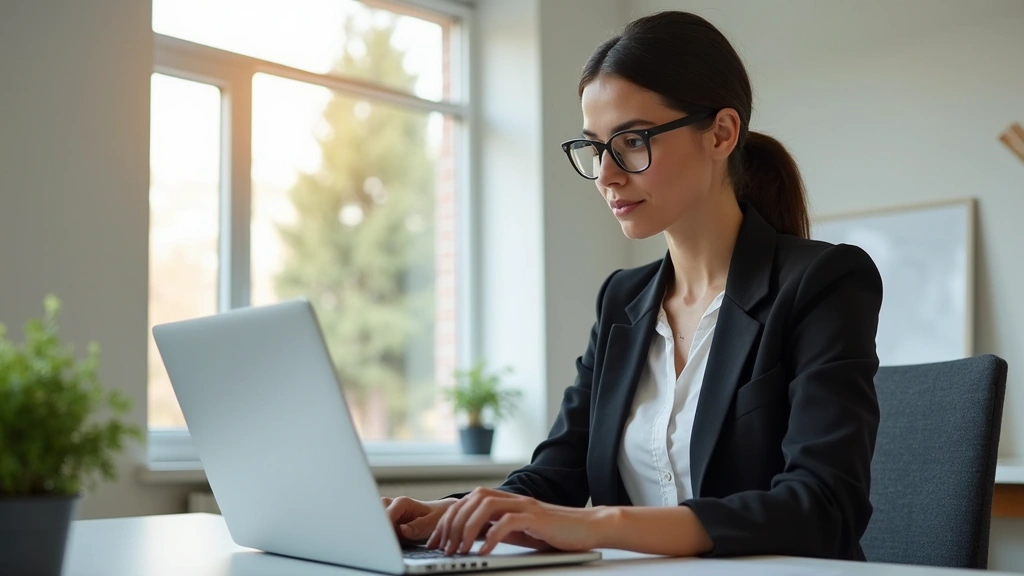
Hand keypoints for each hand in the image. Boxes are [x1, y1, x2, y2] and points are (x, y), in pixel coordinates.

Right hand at [382, 496, 457, 542]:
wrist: (439, 515)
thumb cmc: (438, 517)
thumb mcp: (432, 523)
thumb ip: (418, 527)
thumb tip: (402, 530)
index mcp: (402, 503)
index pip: (385, 516)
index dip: (386, 529)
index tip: (390, 540)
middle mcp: (391, 505)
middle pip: (375, 517)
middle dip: (381, 530)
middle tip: (394, 540)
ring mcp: (387, 513)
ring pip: (374, 521)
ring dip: (382, 533)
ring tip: (397, 540)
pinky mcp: (386, 521)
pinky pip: (378, 528)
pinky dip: (383, 536)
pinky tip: (393, 541)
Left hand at [427, 487, 606, 555]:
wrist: (588, 527)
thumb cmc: (555, 532)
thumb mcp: (519, 531)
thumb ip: (497, 529)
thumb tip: (471, 538)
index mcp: (505, 500)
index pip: (467, 502)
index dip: (447, 520)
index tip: (436, 541)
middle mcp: (512, 498)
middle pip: (471, 500)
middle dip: (451, 524)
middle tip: (443, 548)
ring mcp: (524, 505)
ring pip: (485, 505)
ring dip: (467, 528)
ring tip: (460, 550)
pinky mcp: (537, 517)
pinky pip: (508, 521)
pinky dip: (492, 536)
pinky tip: (485, 551)